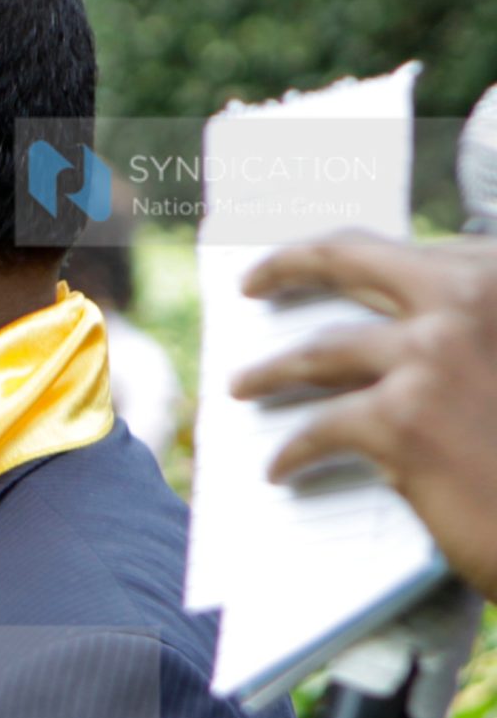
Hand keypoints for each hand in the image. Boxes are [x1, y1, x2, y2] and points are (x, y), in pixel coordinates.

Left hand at [229, 234, 496, 597]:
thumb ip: (477, 328)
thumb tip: (410, 324)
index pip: (416, 249)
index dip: (361, 254)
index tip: (321, 256)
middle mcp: (472, 296)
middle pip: (351, 260)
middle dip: (290, 264)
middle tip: (254, 281)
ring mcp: (435, 353)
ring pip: (320, 351)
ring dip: (271, 370)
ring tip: (244, 384)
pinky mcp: (403, 418)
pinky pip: (321, 428)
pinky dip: (293, 451)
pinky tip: (281, 468)